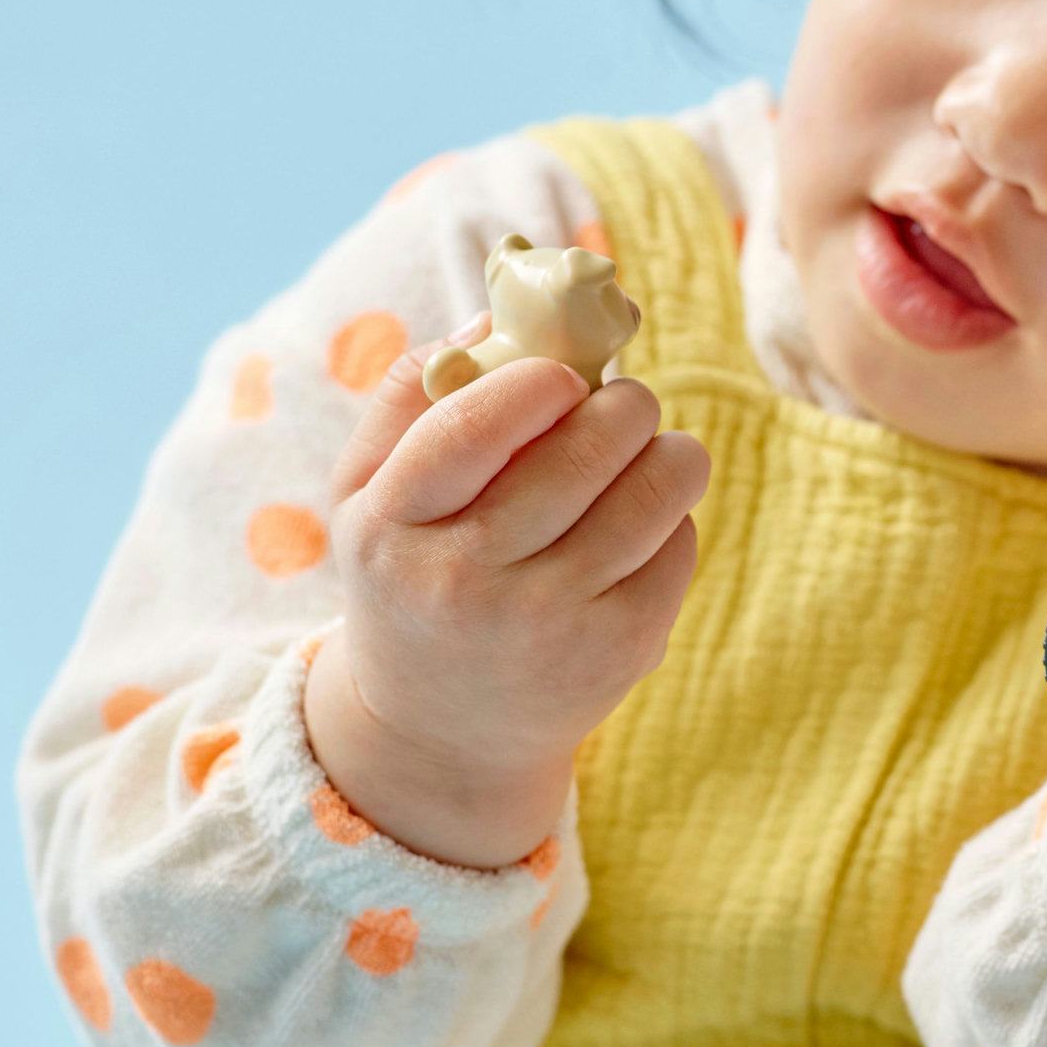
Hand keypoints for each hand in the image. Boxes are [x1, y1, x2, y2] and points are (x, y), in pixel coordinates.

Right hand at [302, 327, 707, 866]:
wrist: (442, 731)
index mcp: (391, 529)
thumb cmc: (408, 576)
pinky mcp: (620, 651)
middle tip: (617, 403)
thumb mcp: (368, 494)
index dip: (537, 380)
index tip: (562, 375)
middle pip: (585, 448)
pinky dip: (670, 514)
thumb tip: (498, 315)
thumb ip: (413, 394)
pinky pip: (678, 541)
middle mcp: (467, 584)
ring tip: (644, 447)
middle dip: (621, 403)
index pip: (472, 428)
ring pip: (653, 487)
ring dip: (665, 447)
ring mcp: (550, 624)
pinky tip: (637, 522)